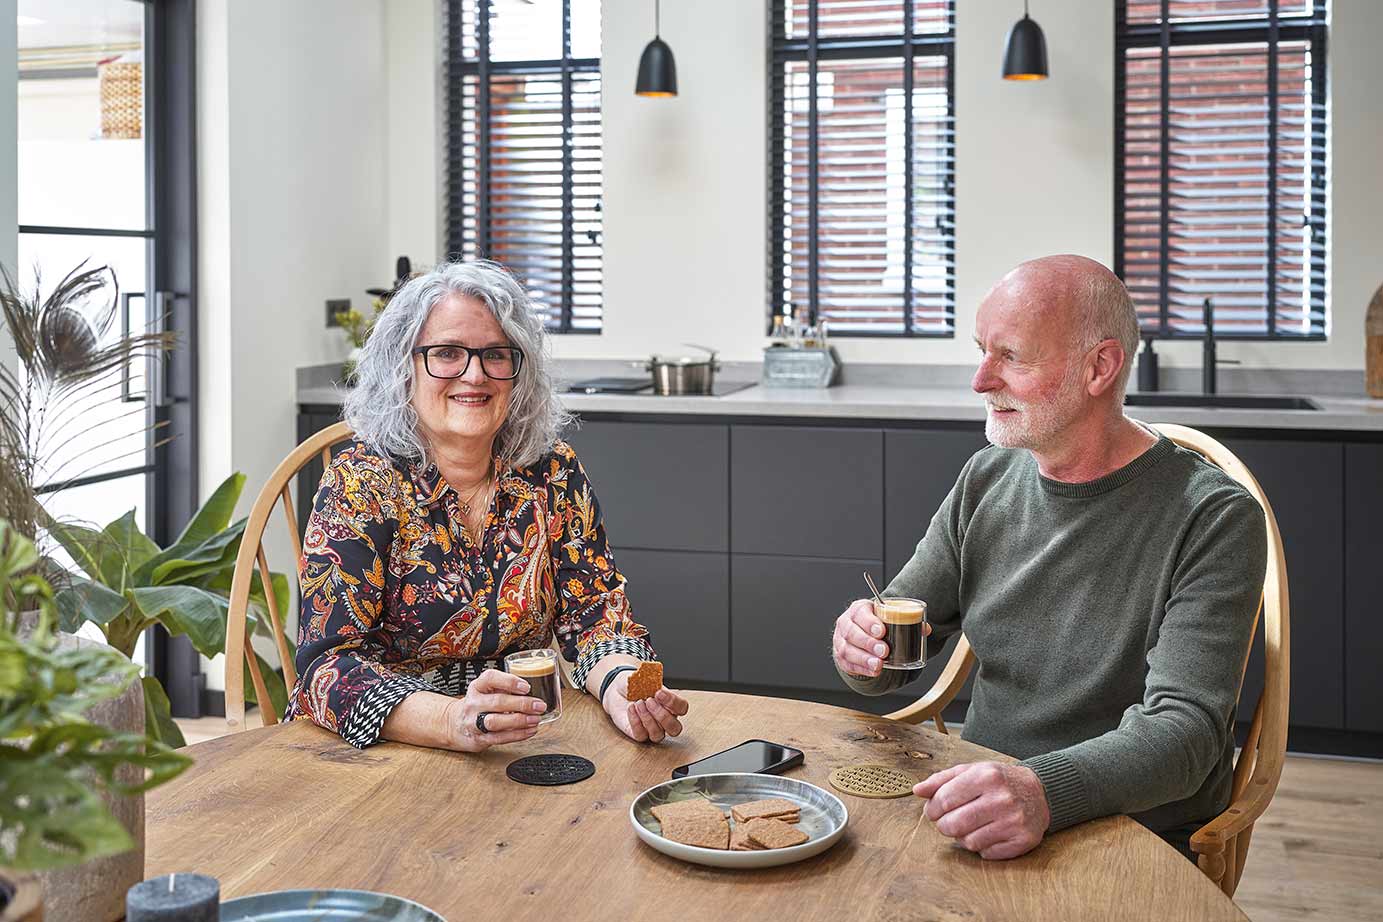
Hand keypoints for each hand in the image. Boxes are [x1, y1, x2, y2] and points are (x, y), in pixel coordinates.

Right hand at [444, 668, 545, 752]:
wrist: (455, 724)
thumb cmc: (479, 704)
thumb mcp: (486, 690)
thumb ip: (505, 688)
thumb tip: (535, 690)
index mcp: (477, 687)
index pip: (490, 678)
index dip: (509, 682)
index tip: (527, 687)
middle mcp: (474, 703)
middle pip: (497, 702)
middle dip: (521, 704)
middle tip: (539, 705)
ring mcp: (474, 722)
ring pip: (496, 722)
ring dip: (519, 721)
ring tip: (535, 719)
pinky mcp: (479, 738)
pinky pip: (499, 738)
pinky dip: (517, 735)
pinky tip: (530, 730)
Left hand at [603, 671, 689, 742]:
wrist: (618, 690)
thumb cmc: (636, 685)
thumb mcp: (645, 679)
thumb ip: (652, 681)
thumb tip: (654, 682)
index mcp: (671, 704)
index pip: (682, 708)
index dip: (673, 702)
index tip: (659, 692)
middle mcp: (664, 720)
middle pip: (675, 728)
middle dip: (662, 715)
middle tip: (649, 701)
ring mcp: (652, 729)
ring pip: (658, 735)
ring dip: (648, 719)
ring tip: (638, 703)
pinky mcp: (638, 734)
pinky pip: (641, 735)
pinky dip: (635, 722)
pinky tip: (631, 708)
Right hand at [832, 598, 930, 676]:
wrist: (860, 631)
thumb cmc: (876, 623)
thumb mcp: (887, 617)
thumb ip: (906, 621)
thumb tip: (926, 629)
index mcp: (858, 610)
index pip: (860, 613)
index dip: (869, 622)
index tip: (882, 631)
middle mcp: (846, 624)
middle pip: (852, 633)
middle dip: (869, 643)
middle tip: (884, 651)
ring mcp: (840, 641)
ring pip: (848, 650)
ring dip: (864, 659)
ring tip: (879, 664)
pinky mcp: (841, 657)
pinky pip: (848, 664)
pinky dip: (862, 669)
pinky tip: (874, 671)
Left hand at [913, 762, 1050, 859]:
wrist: (1040, 792)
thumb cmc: (998, 781)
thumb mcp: (971, 770)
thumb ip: (941, 779)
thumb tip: (917, 790)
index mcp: (985, 776)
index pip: (944, 800)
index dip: (932, 809)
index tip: (934, 810)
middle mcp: (1001, 799)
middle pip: (953, 825)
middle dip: (944, 825)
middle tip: (949, 820)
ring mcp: (1013, 821)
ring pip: (968, 842)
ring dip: (962, 837)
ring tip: (970, 825)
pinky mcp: (1022, 840)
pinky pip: (986, 853)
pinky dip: (981, 846)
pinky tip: (988, 832)